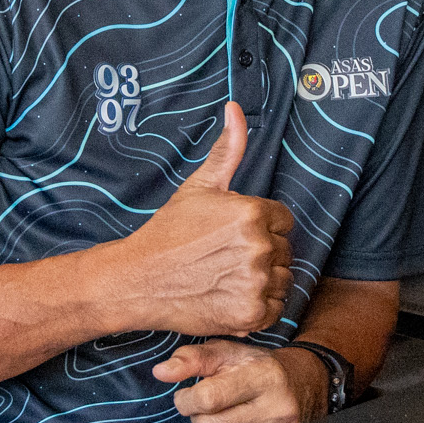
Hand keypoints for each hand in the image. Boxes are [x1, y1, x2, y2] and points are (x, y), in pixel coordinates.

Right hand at [107, 102, 293, 338]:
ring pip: (284, 279)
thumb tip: (235, 109)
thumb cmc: (168, 232)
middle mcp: (258, 247)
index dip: (261, 227)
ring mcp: (256, 282)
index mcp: (251, 213)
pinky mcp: (250, 314)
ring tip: (229, 276)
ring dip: (264, 280)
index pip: (283, 220)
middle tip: (226, 257)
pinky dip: (259, 305)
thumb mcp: (199, 187)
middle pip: (285, 250)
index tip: (233, 236)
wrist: (138, 279)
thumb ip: (228, 150)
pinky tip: (232, 295)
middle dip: (262, 253)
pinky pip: (276, 307)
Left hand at [154, 339, 323, 422]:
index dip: (187, 399)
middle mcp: (276, 409)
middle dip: (198, 417)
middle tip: (206, 406)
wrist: (306, 386)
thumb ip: (193, 359)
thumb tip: (160, 372)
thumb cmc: (261, 367)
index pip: (209, 398)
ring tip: (222, 416)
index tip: (188, 394)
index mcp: (264, 376)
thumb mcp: (230, 353)